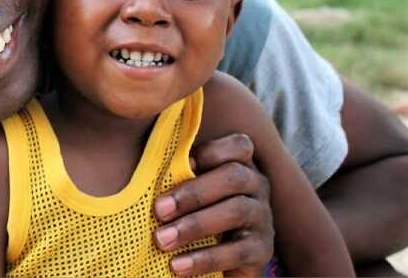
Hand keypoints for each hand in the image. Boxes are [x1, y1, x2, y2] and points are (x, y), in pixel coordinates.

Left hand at [152, 134, 273, 276]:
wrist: (216, 264)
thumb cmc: (193, 214)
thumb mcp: (188, 192)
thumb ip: (178, 175)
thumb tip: (149, 167)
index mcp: (239, 165)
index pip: (239, 145)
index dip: (211, 152)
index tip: (184, 166)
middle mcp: (257, 186)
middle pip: (234, 177)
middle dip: (193, 192)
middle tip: (158, 210)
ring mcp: (263, 217)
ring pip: (237, 211)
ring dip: (194, 225)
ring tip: (162, 240)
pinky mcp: (263, 250)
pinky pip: (238, 251)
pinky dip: (204, 258)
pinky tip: (178, 266)